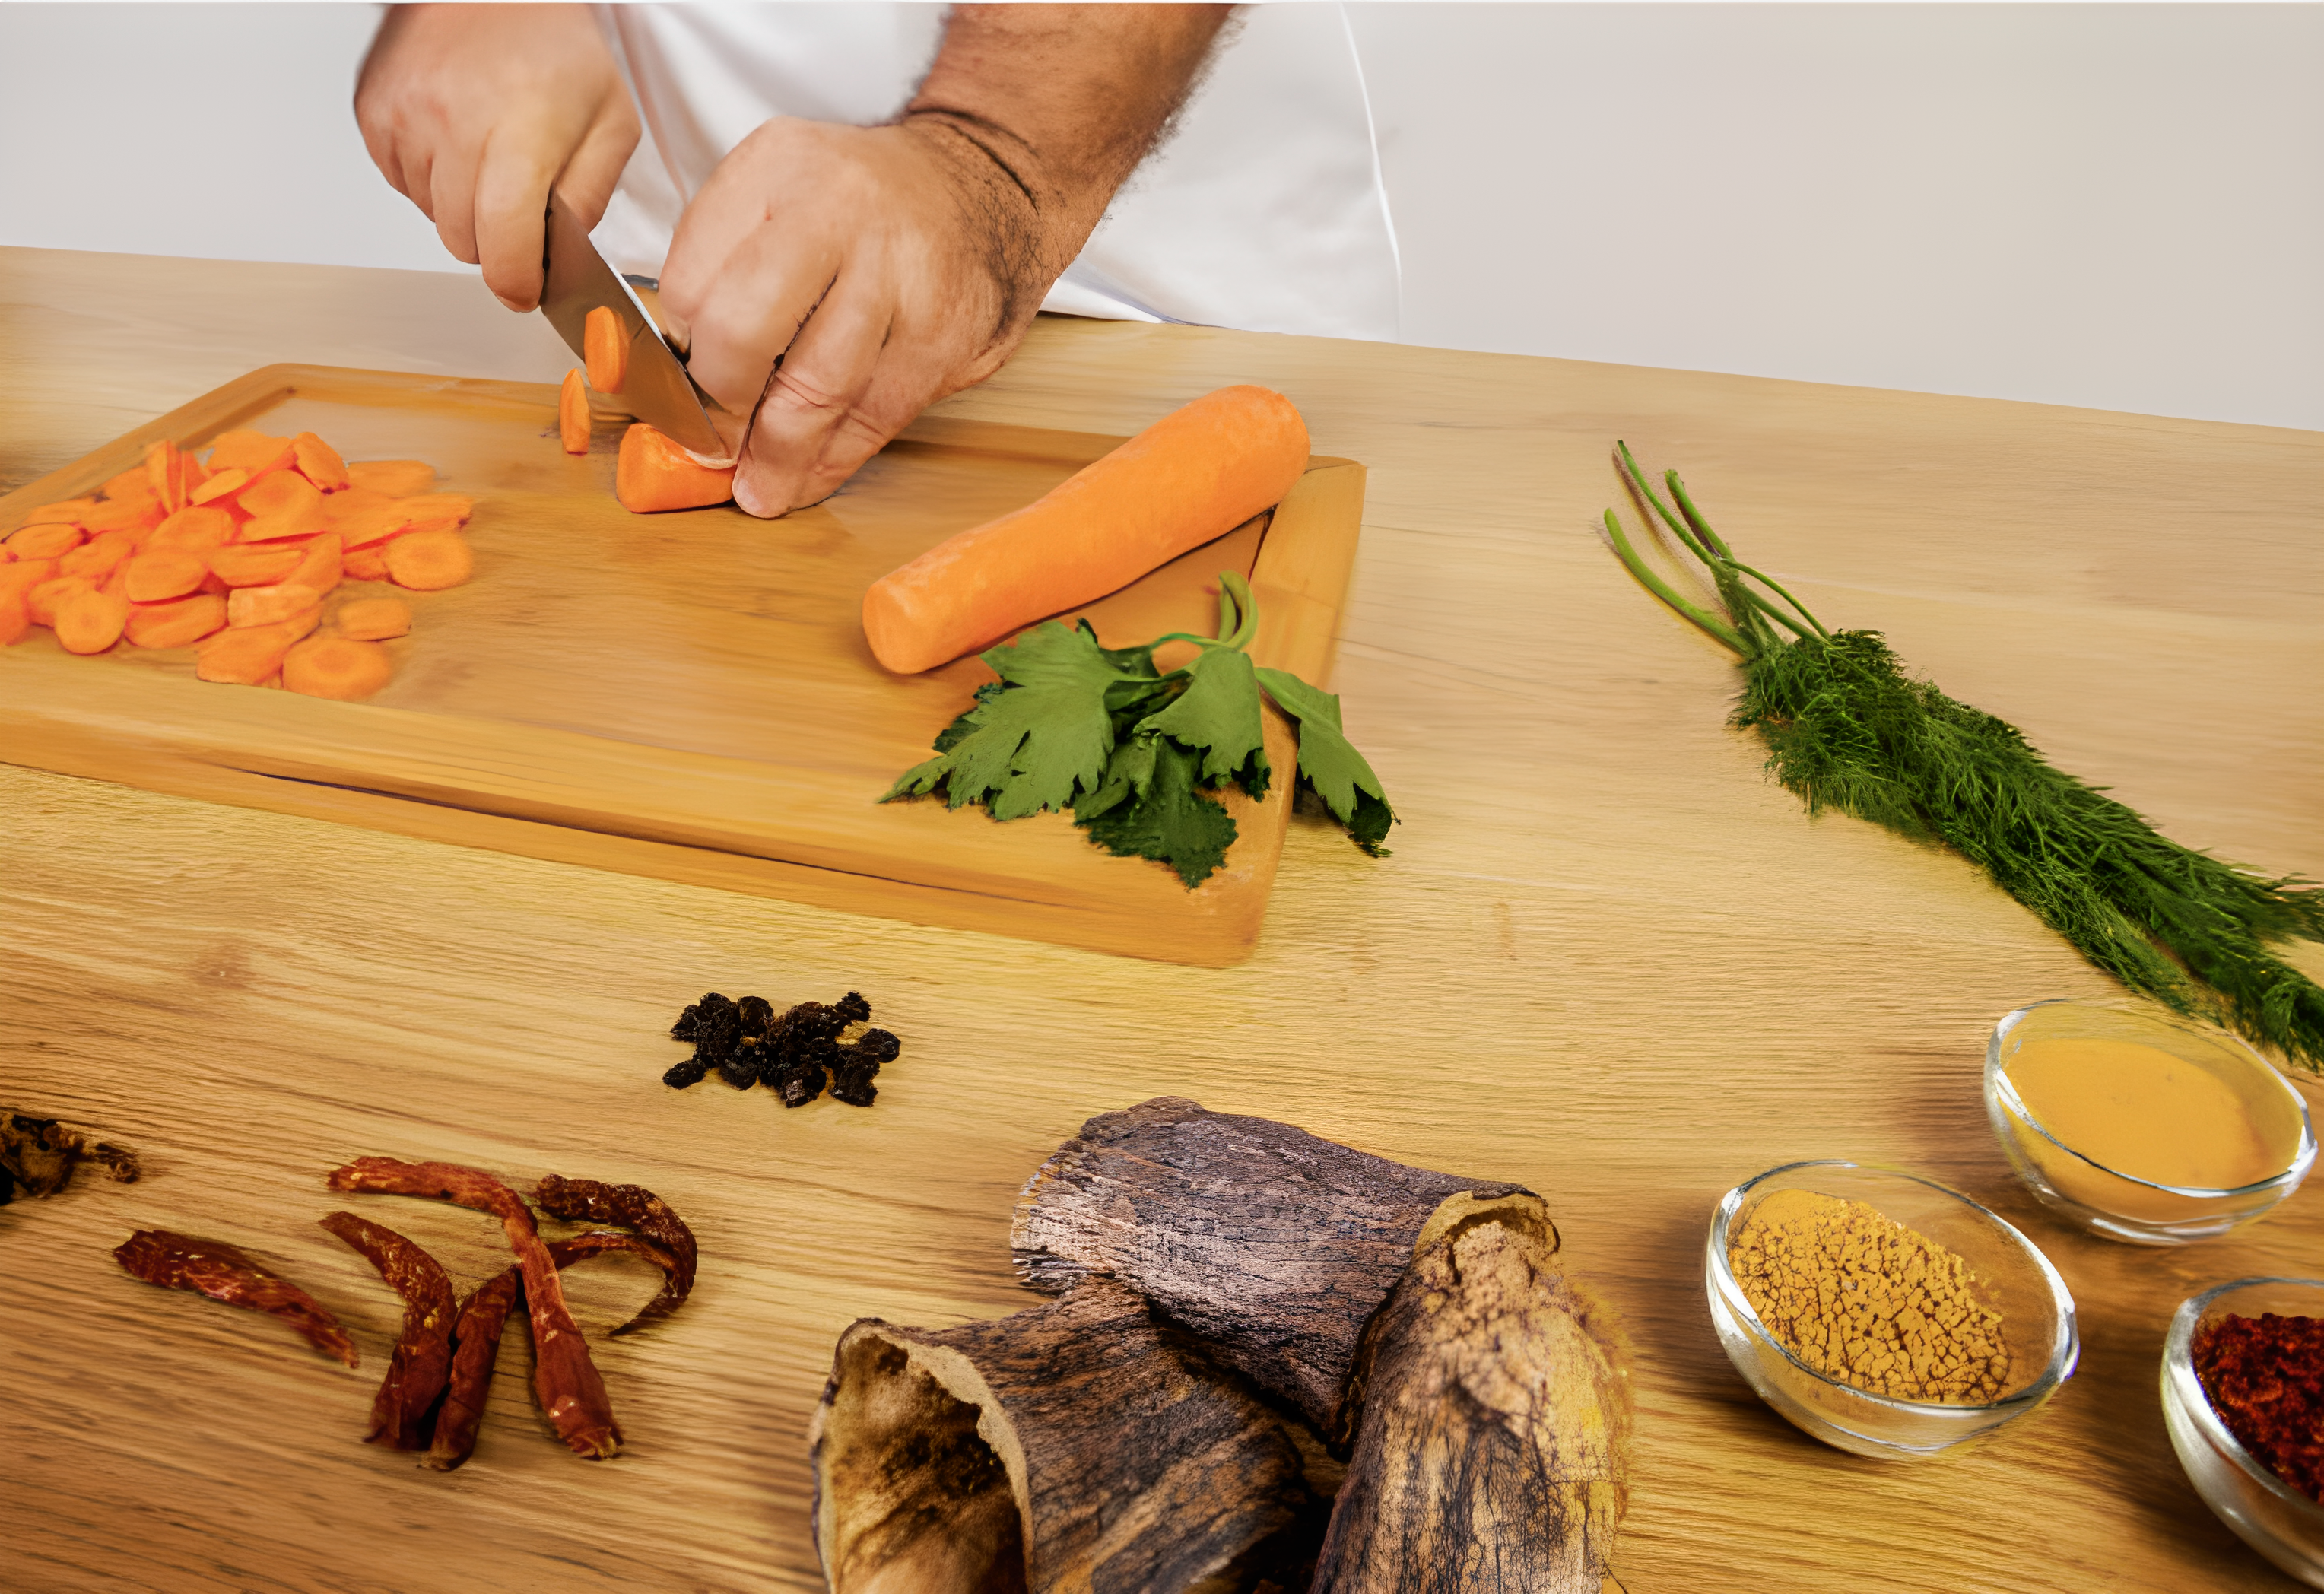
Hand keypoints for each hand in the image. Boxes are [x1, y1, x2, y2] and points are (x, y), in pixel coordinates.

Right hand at [355, 3, 637, 310]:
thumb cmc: (555, 45)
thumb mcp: (610, 123)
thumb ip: (590, 197)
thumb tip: (561, 252)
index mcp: (519, 134)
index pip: (503, 245)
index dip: (516, 282)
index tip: (524, 291)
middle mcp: (453, 126)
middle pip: (462, 240)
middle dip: (494, 241)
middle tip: (517, 208)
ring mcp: (406, 117)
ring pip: (430, 214)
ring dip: (460, 207)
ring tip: (487, 158)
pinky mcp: (374, 111)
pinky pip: (400, 180)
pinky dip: (429, 177)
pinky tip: (455, 140)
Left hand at [658, 4, 1231, 517]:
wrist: (984, 188)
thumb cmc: (859, 204)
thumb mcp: (774, 191)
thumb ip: (719, 263)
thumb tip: (675, 373)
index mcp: (774, 169)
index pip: (692, 281)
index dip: (675, 354)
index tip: (671, 393)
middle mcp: (836, 212)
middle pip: (744, 330)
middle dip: (719, 406)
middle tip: (710, 445)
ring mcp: (899, 275)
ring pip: (816, 389)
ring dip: (777, 456)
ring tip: (756, 490)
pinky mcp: (944, 335)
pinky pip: (875, 416)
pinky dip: (834, 461)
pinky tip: (807, 479)